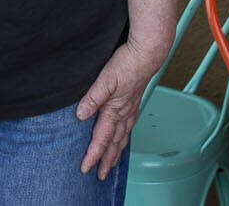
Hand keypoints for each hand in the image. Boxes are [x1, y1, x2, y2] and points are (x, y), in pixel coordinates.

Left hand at [75, 39, 166, 178]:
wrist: (147, 52)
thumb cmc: (128, 63)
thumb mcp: (105, 79)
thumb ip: (93, 97)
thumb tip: (81, 115)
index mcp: (115, 110)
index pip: (102, 139)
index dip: (93, 155)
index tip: (86, 168)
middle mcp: (124, 112)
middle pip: (114, 143)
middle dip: (107, 160)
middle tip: (101, 175)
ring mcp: (131, 107)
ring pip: (123, 135)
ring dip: (117, 151)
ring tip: (113, 162)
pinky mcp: (134, 100)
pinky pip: (129, 125)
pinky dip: (125, 136)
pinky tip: (124, 134)